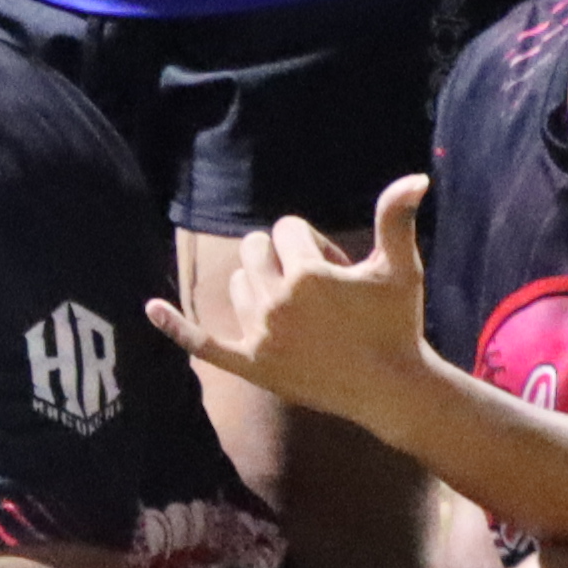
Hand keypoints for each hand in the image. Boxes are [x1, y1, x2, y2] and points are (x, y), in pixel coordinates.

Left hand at [149, 174, 437, 427]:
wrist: (393, 391)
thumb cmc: (398, 325)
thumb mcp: (400, 269)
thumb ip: (396, 220)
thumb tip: (416, 177)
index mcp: (306, 275)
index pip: (288, 228)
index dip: (314, 244)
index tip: (340, 269)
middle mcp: (275, 302)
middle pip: (254, 248)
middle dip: (280, 256)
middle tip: (317, 287)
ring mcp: (259, 335)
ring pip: (238, 284)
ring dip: (259, 285)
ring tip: (299, 309)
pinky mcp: (250, 365)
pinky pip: (203, 344)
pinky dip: (176, 327)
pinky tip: (151, 309)